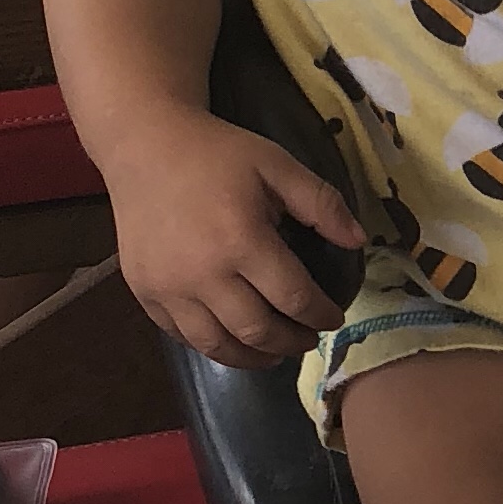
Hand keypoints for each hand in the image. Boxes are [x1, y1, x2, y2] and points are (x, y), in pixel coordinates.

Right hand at [99, 115, 365, 365]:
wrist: (144, 145)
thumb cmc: (216, 153)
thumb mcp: (277, 164)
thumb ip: (322, 203)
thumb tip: (359, 242)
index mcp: (242, 240)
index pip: (293, 298)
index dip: (320, 315)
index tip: (334, 317)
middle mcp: (203, 273)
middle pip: (258, 331)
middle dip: (292, 342)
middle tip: (308, 339)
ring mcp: (169, 288)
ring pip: (218, 345)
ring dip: (254, 357)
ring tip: (274, 352)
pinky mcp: (145, 292)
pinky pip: (183, 336)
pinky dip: (213, 345)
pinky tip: (232, 338)